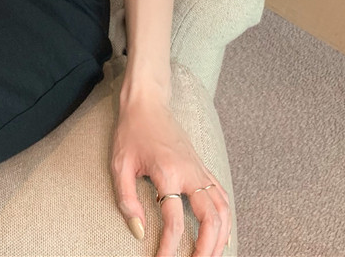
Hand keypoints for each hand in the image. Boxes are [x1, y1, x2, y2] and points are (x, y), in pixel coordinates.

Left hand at [111, 94, 231, 255]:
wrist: (147, 103)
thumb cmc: (130, 132)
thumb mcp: (119, 164)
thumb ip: (126, 199)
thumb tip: (138, 230)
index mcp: (167, 172)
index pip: (174, 220)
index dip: (169, 248)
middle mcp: (189, 172)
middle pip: (211, 218)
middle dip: (207, 248)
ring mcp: (199, 169)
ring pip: (222, 209)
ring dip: (221, 236)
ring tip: (211, 256)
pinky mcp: (202, 166)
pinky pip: (221, 195)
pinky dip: (225, 218)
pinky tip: (221, 233)